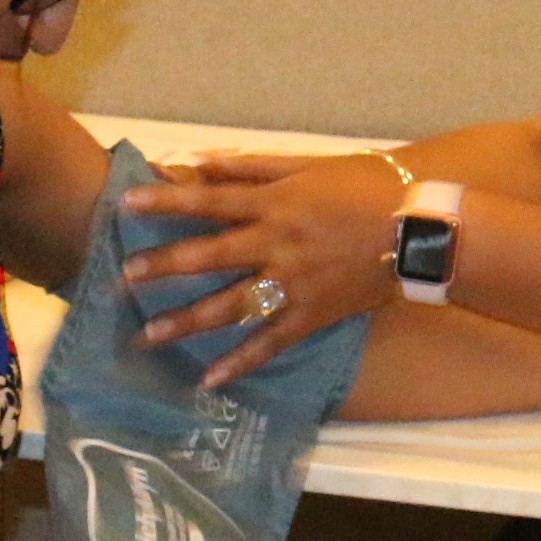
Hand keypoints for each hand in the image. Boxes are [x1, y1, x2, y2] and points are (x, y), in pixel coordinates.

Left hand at [120, 152, 410, 390]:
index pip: (208, 200)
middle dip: (162, 267)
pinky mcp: (311, 314)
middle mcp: (277, 244)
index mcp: (275, 203)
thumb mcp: (308, 165)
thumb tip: (199, 161)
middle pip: (209, 256)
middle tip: (122, 277)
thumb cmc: (364, 188)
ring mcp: (293, 284)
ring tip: (148, 334)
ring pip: (231, 306)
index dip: (165, 201)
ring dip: (186, 321)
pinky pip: (270, 342)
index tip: (124, 203)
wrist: (419, 229)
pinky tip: (209, 379)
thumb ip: (252, 165)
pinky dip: (240, 362)